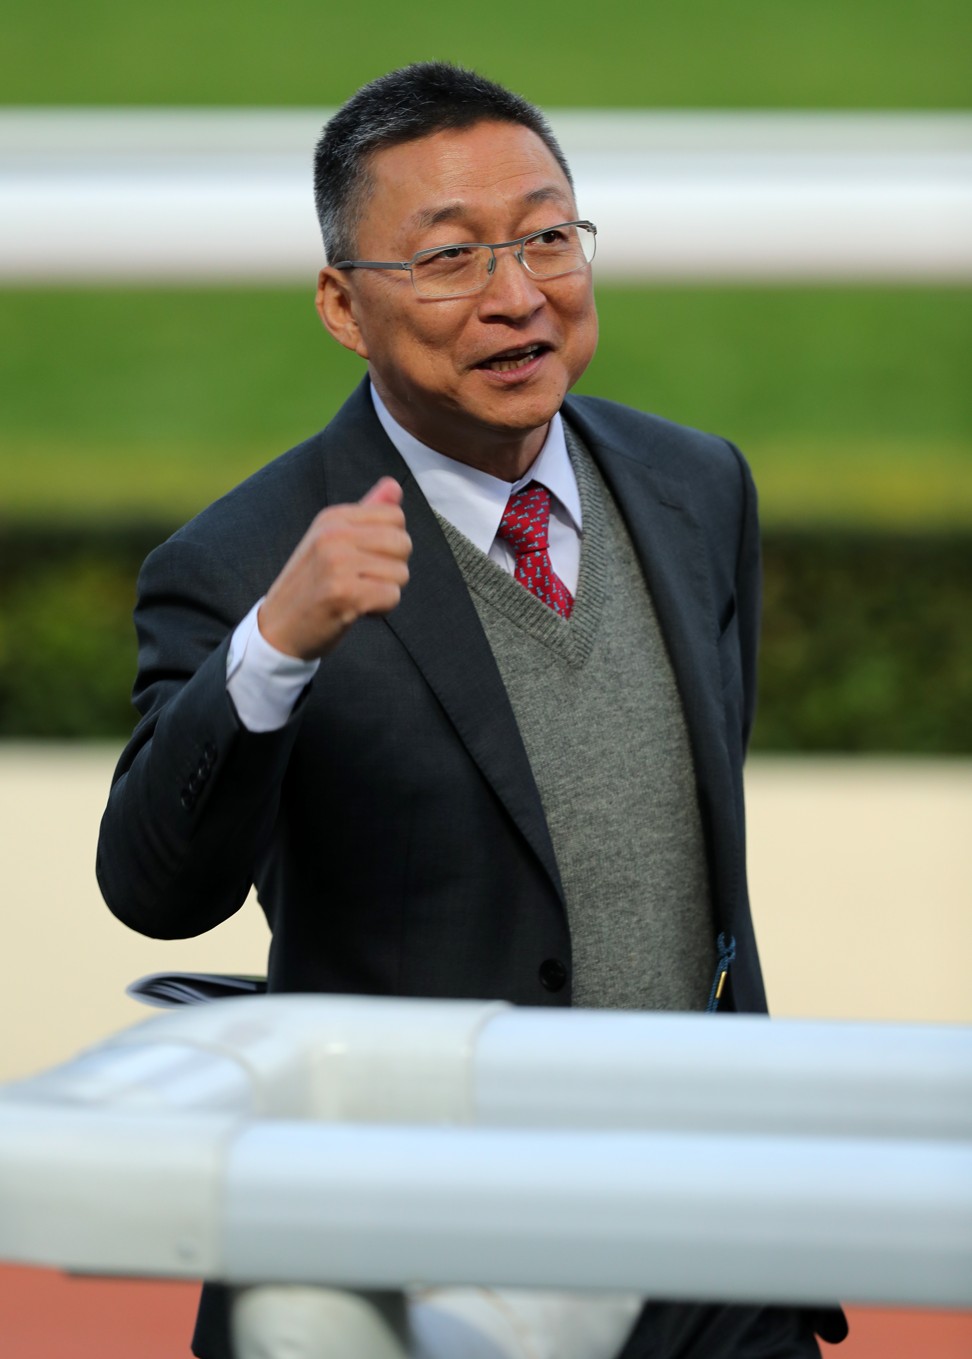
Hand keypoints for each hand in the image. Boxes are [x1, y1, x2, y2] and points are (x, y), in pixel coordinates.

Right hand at [258, 477, 410, 659]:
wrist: (277, 629)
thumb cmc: (311, 586)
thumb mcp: (332, 541)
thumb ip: (366, 513)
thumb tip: (394, 485)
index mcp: (332, 518)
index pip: (395, 516)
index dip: (390, 543)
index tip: (364, 560)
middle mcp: (333, 535)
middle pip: (403, 543)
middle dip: (393, 568)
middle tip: (362, 581)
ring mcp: (337, 563)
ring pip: (401, 572)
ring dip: (385, 592)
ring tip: (355, 596)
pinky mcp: (343, 593)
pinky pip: (392, 596)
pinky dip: (381, 609)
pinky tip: (356, 611)